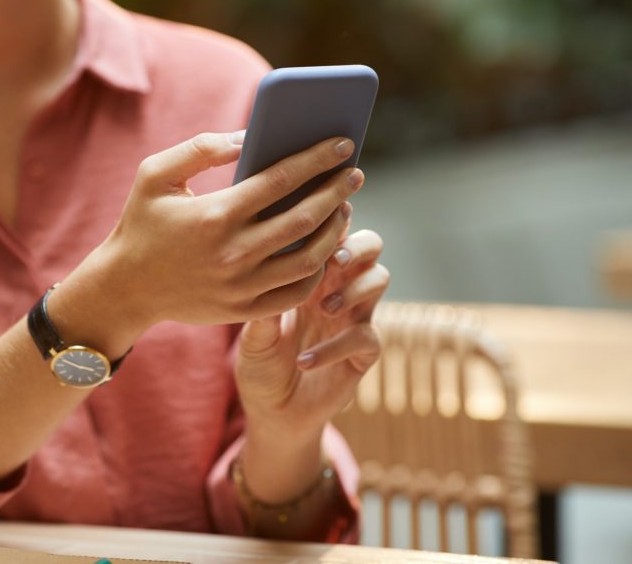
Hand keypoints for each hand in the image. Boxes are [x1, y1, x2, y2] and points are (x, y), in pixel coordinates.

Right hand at [94, 132, 364, 334]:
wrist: (124, 288)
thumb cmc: (141, 223)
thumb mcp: (156, 174)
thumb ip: (200, 148)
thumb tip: (248, 136)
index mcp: (214, 215)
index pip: (281, 180)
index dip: (316, 159)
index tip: (342, 143)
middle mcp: (232, 252)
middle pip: (304, 219)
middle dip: (336, 192)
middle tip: (354, 174)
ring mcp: (241, 286)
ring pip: (308, 259)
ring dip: (333, 231)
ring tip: (343, 208)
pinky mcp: (243, 310)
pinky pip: (295, 292)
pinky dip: (317, 270)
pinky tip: (323, 248)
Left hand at [235, 226, 387, 440]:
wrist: (271, 412)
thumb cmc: (260, 363)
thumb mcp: (252, 332)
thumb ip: (263, 301)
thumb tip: (263, 265)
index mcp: (311, 275)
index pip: (331, 234)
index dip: (332, 221)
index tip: (320, 218)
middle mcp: (337, 289)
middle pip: (370, 246)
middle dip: (358, 245)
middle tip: (335, 260)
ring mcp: (354, 319)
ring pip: (379, 279)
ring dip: (355, 287)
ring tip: (323, 307)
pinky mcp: (362, 354)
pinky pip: (365, 337)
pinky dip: (336, 346)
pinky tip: (304, 360)